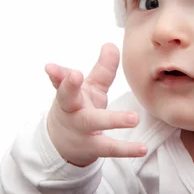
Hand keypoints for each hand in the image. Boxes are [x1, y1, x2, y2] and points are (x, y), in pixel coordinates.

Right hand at [44, 43, 146, 166]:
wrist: (64, 145)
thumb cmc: (79, 109)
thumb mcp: (89, 89)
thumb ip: (102, 69)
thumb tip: (111, 44)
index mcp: (69, 95)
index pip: (61, 81)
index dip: (57, 74)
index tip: (50, 67)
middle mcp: (71, 111)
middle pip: (67, 98)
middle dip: (69, 86)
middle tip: (75, 74)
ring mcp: (81, 130)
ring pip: (95, 123)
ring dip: (114, 120)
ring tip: (134, 118)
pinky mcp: (93, 147)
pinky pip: (110, 148)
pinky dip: (127, 149)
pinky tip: (143, 148)